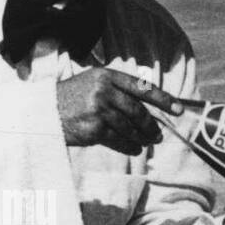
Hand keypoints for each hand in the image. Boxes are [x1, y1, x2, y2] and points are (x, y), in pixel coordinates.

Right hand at [56, 69, 183, 154]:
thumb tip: (149, 110)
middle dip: (151, 125)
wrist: (44, 111)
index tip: (179, 109)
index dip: (163, 99)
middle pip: (138, 111)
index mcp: (106, 75)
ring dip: (141, 138)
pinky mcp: (94, 128)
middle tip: (158, 135)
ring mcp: (98, 109)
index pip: (142, 87)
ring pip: (130, 128)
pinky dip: (130, 146)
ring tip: (146, 142)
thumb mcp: (93, 84)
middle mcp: (103, 90)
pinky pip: (119, 140)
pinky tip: (134, 148)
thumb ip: (118, 92)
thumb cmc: (73, 99)